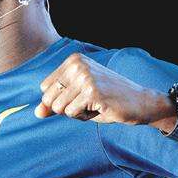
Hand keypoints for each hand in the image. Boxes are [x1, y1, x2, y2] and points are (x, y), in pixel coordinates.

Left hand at [35, 53, 171, 125]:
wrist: (141, 103)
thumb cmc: (107, 100)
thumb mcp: (77, 99)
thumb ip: (54, 104)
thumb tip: (36, 112)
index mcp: (73, 60)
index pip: (45, 89)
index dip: (61, 99)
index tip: (82, 95)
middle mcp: (77, 64)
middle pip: (49, 99)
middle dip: (67, 108)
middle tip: (90, 101)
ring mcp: (85, 77)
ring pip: (59, 108)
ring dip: (76, 112)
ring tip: (95, 104)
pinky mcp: (93, 92)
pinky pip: (72, 113)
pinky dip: (85, 116)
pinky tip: (101, 107)